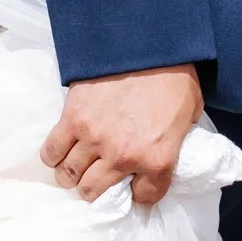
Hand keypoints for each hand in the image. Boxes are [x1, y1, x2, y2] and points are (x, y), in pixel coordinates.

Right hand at [40, 63, 202, 205]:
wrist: (147, 43)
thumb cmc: (173, 77)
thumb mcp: (189, 117)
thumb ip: (174, 143)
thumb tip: (162, 152)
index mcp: (158, 159)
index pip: (144, 197)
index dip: (137, 194)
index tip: (131, 188)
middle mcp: (123, 156)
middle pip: (93, 191)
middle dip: (92, 192)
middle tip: (91, 183)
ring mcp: (94, 137)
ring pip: (69, 174)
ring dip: (69, 176)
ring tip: (71, 171)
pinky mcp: (72, 118)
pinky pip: (52, 150)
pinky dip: (52, 156)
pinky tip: (57, 155)